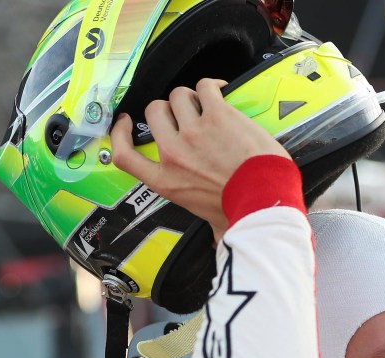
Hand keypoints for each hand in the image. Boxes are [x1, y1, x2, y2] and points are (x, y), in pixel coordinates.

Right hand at [110, 78, 290, 238]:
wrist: (265, 200)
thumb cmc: (244, 214)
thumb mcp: (215, 226)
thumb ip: (211, 231)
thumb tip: (219, 244)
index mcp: (166, 181)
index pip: (124, 154)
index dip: (120, 133)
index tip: (125, 122)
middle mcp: (174, 154)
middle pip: (153, 112)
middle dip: (167, 108)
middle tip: (184, 113)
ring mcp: (194, 131)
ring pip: (178, 95)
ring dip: (191, 96)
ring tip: (205, 103)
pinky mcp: (217, 115)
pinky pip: (204, 87)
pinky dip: (211, 86)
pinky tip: (219, 90)